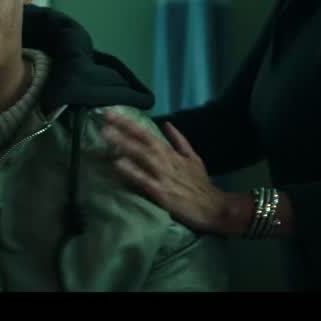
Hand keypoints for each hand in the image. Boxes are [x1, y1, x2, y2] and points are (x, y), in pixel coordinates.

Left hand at [100, 110, 232, 234]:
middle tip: (105, 115)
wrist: (215, 207)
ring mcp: (163, 176)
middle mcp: (166, 160)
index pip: (147, 133)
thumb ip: (179, 140)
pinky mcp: (162, 193)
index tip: (111, 113)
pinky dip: (132, 171)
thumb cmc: (201, 184)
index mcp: (171, 153)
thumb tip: (166, 124)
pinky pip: (144, 180)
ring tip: (107, 134)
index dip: (129, 122)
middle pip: (142, 140)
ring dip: (124, 144)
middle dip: (123, 127)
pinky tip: (118, 164)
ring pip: (142, 156)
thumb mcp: (194, 158)